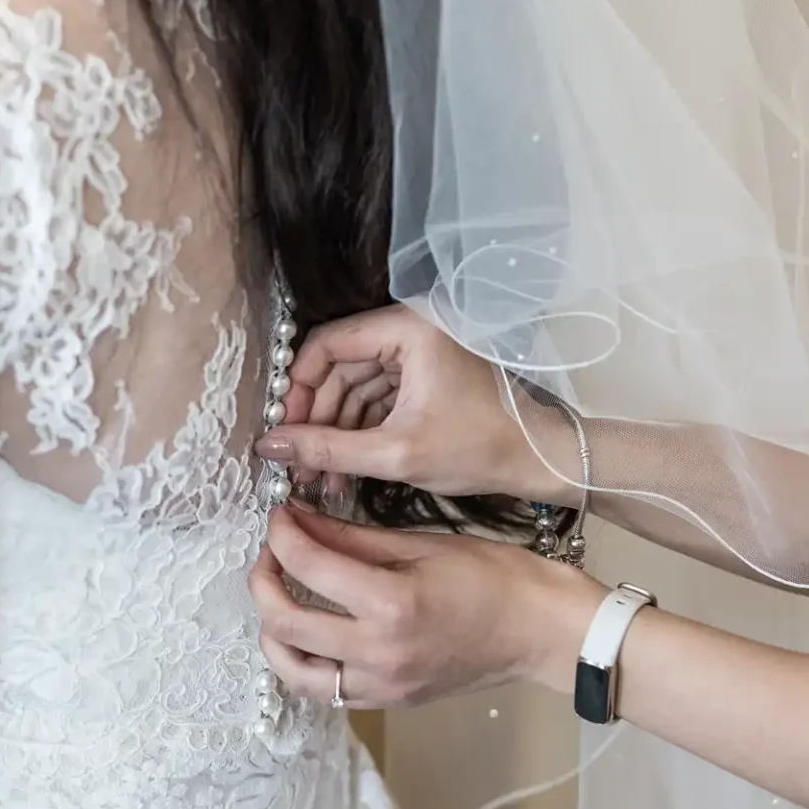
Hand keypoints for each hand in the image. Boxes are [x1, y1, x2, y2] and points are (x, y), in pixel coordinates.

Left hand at [249, 505, 605, 708]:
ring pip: (292, 670)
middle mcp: (377, 654)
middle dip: (263, 579)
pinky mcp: (386, 701)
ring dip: (273, 631)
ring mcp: (379, 686)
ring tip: (280, 597)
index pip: (307, 566)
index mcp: (390, 605)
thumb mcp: (421, 544)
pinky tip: (311, 631)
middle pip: (284, 622)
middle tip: (271, 553)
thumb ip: (351, 537)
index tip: (280, 515)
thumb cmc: (493, 577)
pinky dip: (304, 660)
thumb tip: (299, 521)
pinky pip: (324, 689)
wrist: (539, 631)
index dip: (282, 534)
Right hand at [254, 305, 568, 502]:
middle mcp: (410, 330)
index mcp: (409, 329)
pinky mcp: (422, 378)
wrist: (539, 461)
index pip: (328, 344)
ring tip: (318, 479)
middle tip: (296, 465)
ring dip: (333, 433)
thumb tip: (269, 447)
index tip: (282, 431)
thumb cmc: (480, 449)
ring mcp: (417, 354)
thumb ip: (327, 448)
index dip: (297, 389)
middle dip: (315, 420)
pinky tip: (342, 472)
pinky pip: (374, 400)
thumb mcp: (395, 453)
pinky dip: (357, 434)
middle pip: (338, 368)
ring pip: (353, 388)